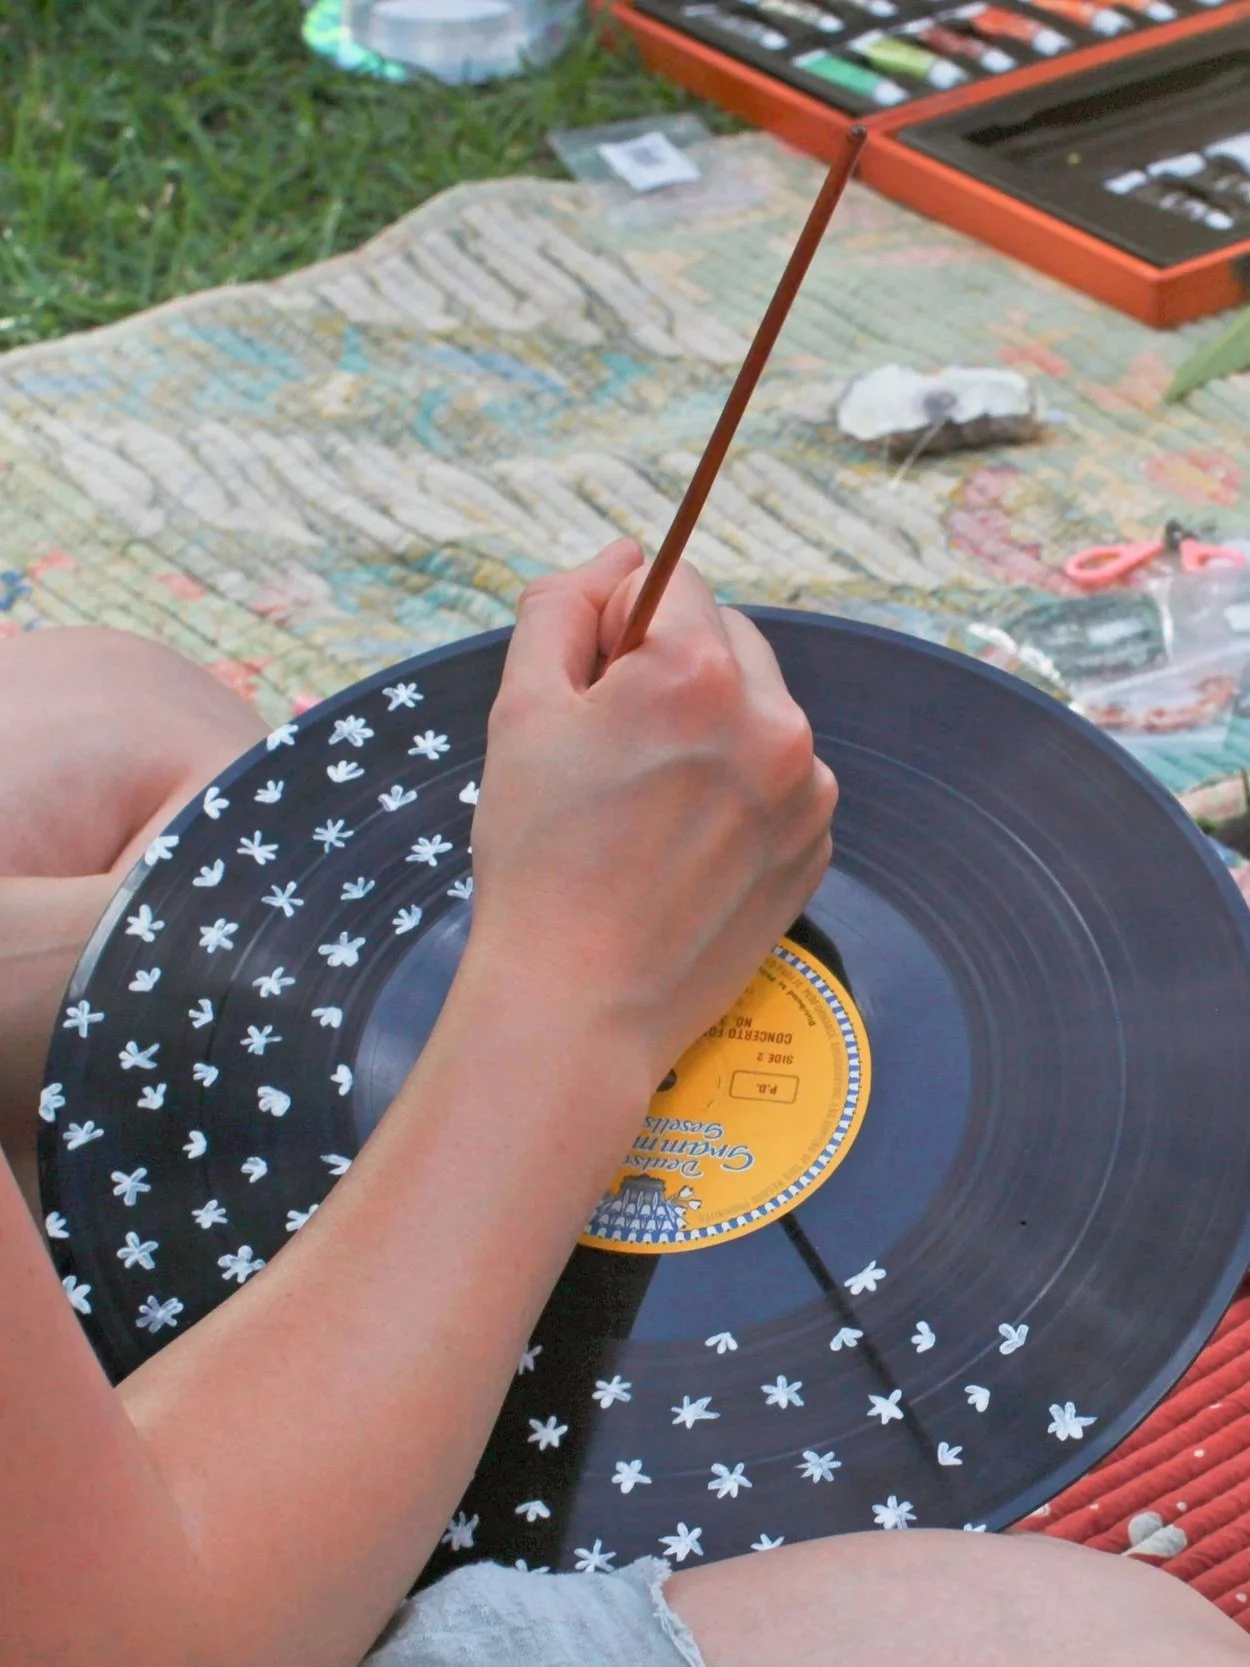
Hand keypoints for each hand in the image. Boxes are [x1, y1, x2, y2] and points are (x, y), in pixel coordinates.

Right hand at [466, 540, 837, 1090]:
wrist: (578, 1004)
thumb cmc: (539, 857)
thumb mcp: (521, 708)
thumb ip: (564, 605)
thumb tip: (621, 556)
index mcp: (703, 673)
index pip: (670, 585)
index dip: (616, 628)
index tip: (588, 693)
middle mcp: (777, 722)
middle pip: (725, 642)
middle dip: (670, 671)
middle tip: (610, 754)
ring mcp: (807, 793)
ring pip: (757, 713)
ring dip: (710, 729)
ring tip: (645, 808)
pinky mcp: (815, 848)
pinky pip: (781, 781)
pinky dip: (739, 791)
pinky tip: (681, 845)